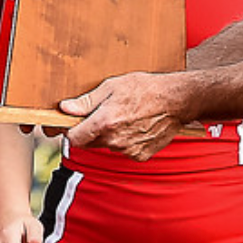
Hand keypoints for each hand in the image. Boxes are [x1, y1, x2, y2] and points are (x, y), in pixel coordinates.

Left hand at [59, 71, 186, 161]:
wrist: (176, 100)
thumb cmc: (145, 89)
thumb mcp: (111, 87)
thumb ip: (86, 102)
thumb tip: (65, 108)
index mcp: (103, 123)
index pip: (73, 139)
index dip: (71, 131)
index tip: (73, 125)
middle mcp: (114, 141)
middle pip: (89, 143)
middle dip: (90, 132)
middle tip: (103, 115)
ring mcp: (128, 150)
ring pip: (108, 146)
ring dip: (110, 136)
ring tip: (124, 117)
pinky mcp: (141, 155)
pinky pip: (124, 150)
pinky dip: (126, 141)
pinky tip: (136, 126)